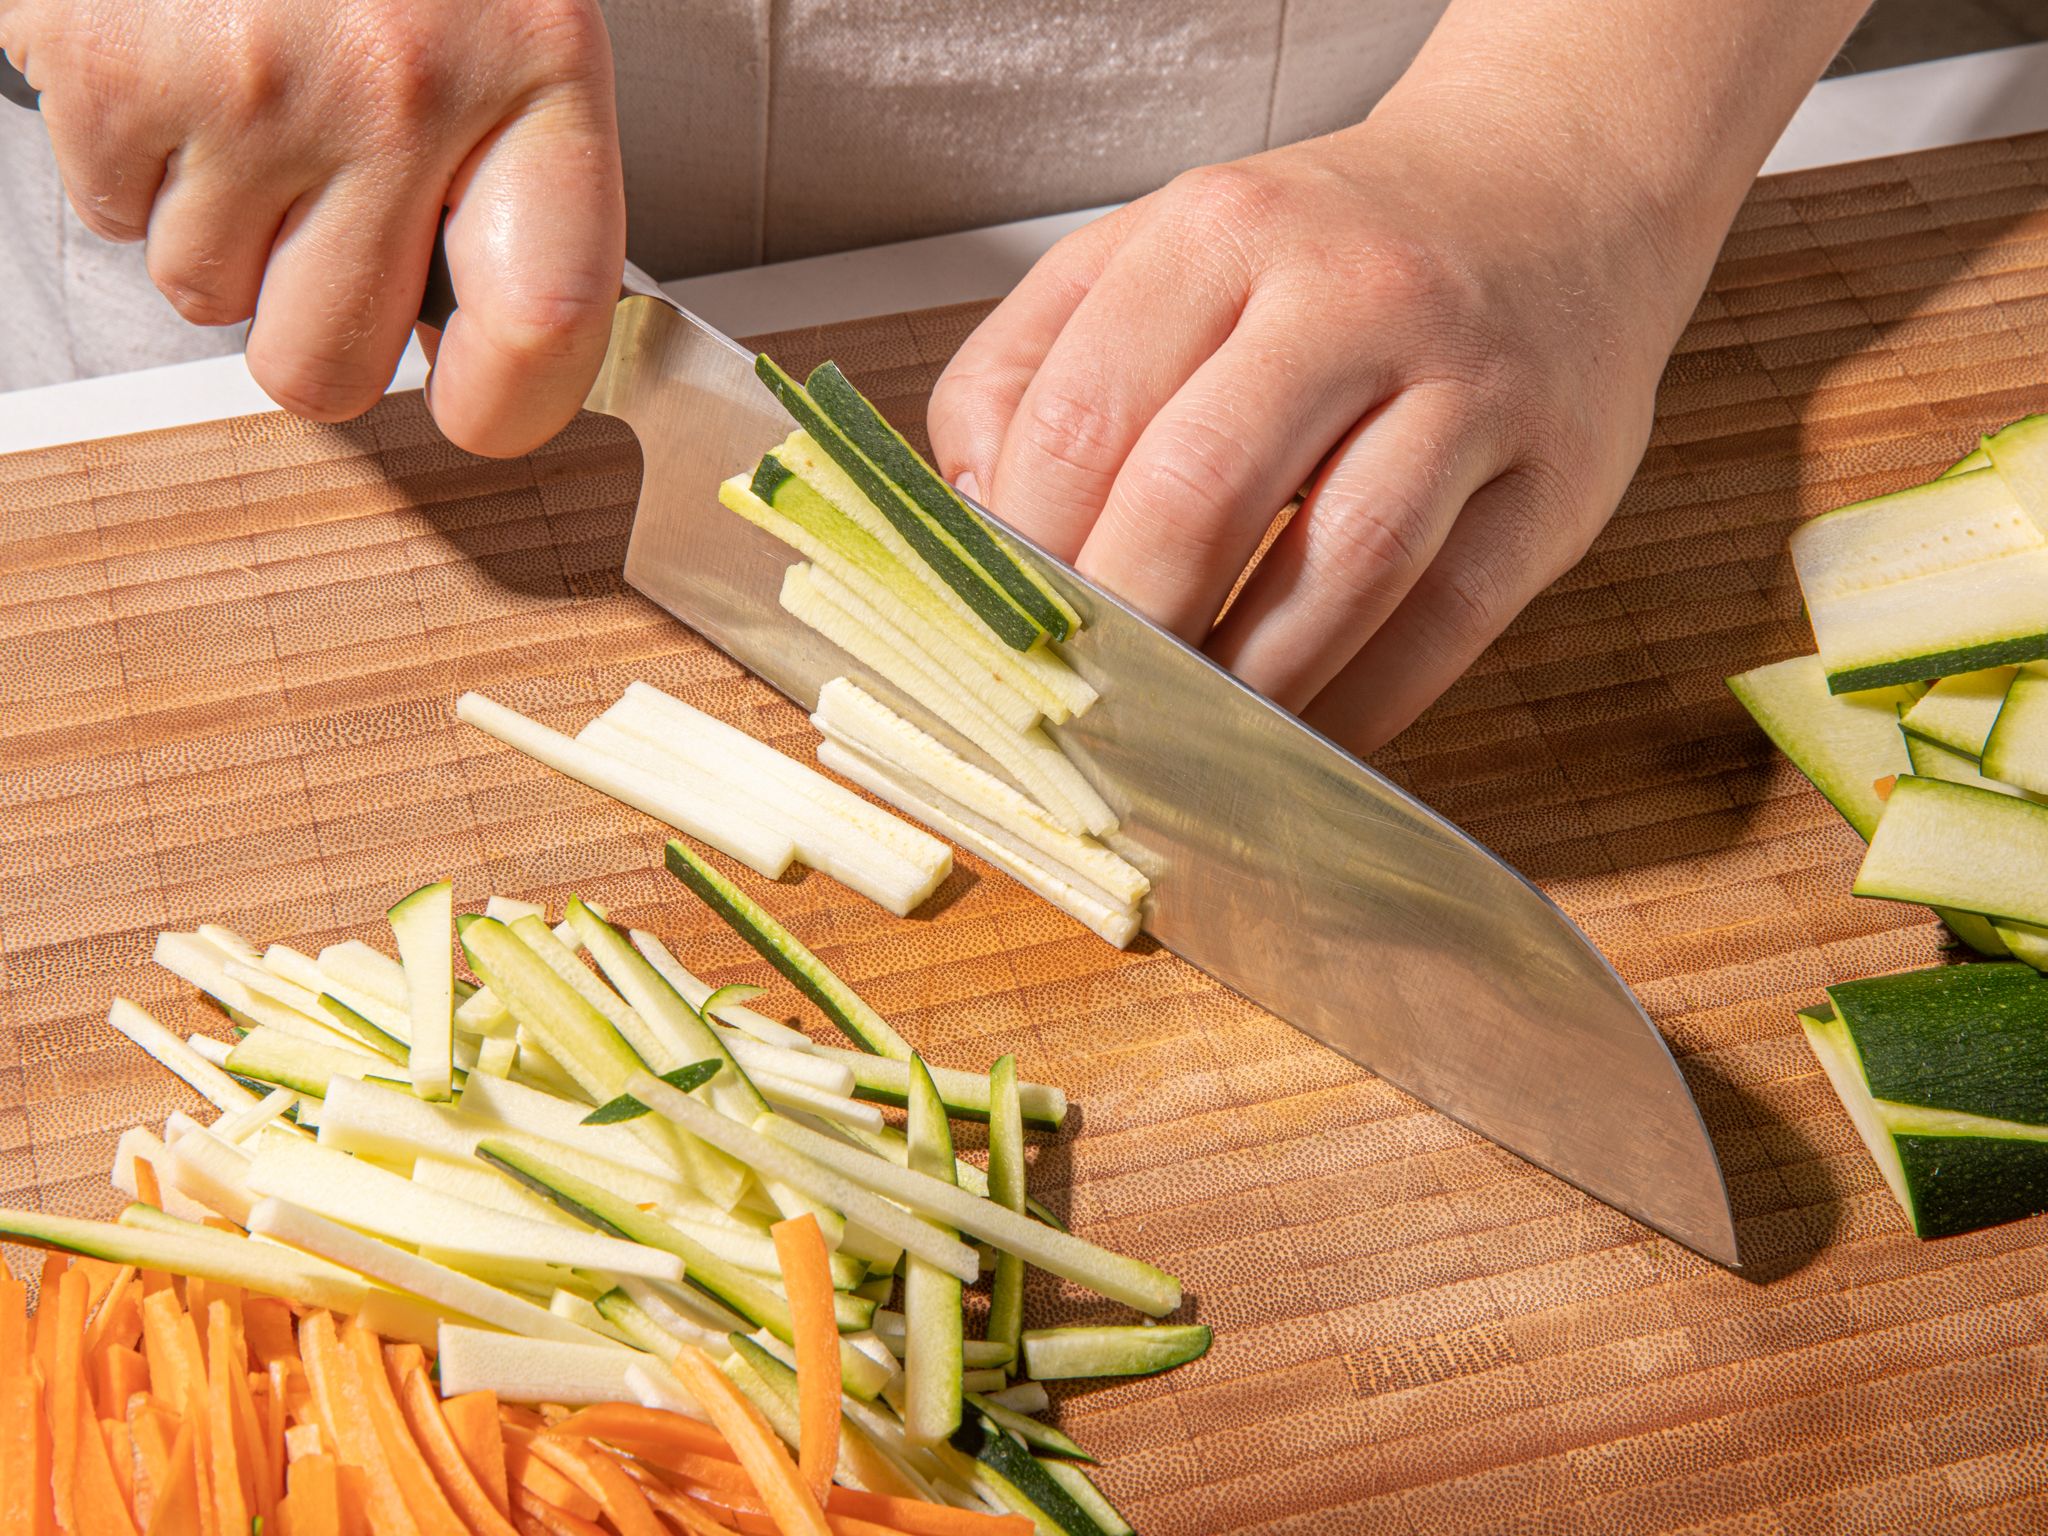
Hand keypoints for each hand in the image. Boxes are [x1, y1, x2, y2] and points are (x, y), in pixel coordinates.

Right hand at [0, 0, 623, 455]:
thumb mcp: (512, 19)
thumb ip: (516, 178)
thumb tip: (484, 355)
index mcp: (538, 71)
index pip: (545, 324)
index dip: (506, 406)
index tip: (477, 407)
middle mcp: (400, 88)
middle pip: (330, 364)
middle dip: (313, 332)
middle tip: (322, 237)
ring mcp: (247, 84)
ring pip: (203, 294)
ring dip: (217, 229)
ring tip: (250, 104)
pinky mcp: (112, 67)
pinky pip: (108, 212)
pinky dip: (134, 160)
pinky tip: (179, 65)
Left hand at [928, 124, 1677, 752]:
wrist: (1553, 190)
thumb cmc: (1326, 253)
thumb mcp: (1160, 252)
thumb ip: (1036, 365)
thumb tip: (969, 526)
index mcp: (1220, 231)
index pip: (1082, 416)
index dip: (1026, 551)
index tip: (1002, 633)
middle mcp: (1352, 293)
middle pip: (1201, 492)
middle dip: (1126, 626)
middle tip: (1083, 705)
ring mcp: (1471, 384)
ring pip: (1342, 564)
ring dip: (1245, 682)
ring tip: (1181, 742)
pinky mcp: (1557, 479)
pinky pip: (1448, 618)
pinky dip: (1362, 702)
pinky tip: (1299, 739)